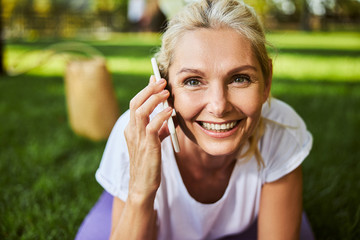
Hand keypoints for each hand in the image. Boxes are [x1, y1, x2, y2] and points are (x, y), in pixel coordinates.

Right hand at [124, 76, 172, 202]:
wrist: (143, 185)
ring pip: (141, 111)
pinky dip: (161, 116)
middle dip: (149, 89)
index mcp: (131, 129)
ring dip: (154, 99)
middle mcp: (131, 131)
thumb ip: (159, 130)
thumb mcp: (153, 143)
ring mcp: (138, 138)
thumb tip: (170, 118)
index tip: (156, 79)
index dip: (145, 90)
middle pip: (136, 103)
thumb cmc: (149, 164)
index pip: (135, 104)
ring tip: (166, 92)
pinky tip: (171, 111)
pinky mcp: (147, 147)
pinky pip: (153, 126)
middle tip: (162, 80)